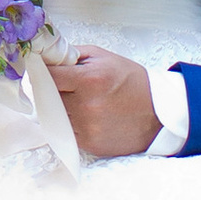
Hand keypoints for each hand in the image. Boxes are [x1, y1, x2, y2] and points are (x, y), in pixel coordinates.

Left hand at [43, 49, 163, 159]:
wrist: (157, 113)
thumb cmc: (131, 81)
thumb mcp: (103, 57)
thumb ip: (72, 55)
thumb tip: (46, 57)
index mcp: (89, 79)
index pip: (48, 77)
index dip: (43, 73)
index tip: (44, 72)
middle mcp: (86, 105)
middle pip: (49, 97)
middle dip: (53, 91)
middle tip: (65, 87)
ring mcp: (88, 128)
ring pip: (56, 116)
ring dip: (61, 109)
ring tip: (80, 102)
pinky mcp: (90, 145)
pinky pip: (68, 132)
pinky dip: (72, 124)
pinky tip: (87, 116)